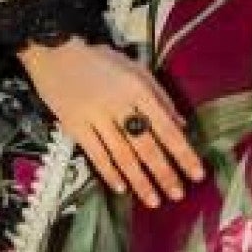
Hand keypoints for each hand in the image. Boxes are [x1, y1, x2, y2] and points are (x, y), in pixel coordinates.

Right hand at [16, 37, 205, 205]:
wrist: (54, 51)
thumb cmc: (98, 59)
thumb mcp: (135, 69)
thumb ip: (160, 96)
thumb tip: (181, 124)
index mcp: (138, 89)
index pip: (166, 127)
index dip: (183, 153)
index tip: (197, 173)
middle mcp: (119, 105)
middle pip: (146, 146)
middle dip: (164, 173)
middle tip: (178, 194)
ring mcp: (95, 117)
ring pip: (122, 155)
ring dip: (140, 181)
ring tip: (154, 201)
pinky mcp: (74, 126)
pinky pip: (95, 154)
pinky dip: (109, 173)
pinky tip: (121, 189)